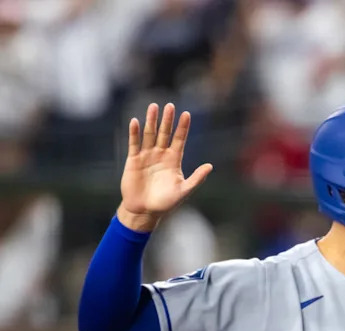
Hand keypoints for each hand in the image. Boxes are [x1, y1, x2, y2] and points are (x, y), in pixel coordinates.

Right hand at [118, 102, 212, 231]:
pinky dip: (134, 133)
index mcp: (174, 160)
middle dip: (168, 120)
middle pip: (165, 133)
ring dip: (151, 121)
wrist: (145, 211)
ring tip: (153, 106)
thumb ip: (196, 178)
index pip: (179, 140)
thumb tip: (210, 166)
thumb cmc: (166, 203)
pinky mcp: (133, 160)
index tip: (186, 114)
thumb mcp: (183, 190)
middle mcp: (161, 155)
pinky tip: (135, 121)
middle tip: (170, 105)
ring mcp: (147, 156)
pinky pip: (134, 144)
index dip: (182, 128)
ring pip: (150, 135)